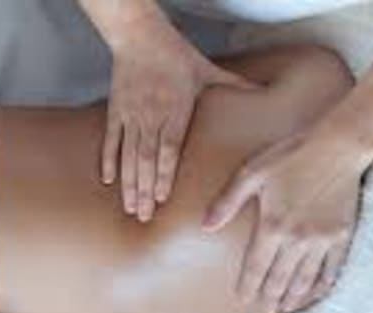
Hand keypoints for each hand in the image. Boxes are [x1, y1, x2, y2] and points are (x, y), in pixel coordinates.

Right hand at [102, 16, 253, 221]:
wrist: (140, 37)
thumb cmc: (176, 55)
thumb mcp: (208, 71)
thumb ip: (236, 84)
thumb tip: (266, 89)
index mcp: (175, 111)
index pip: (167, 150)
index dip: (162, 175)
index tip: (160, 199)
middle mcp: (151, 117)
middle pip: (145, 161)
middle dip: (143, 191)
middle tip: (143, 216)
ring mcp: (131, 116)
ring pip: (128, 156)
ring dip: (128, 183)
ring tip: (129, 208)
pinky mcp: (116, 112)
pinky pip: (111, 141)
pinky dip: (108, 160)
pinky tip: (107, 180)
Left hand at [203, 124, 370, 312]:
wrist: (338, 146)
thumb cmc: (291, 156)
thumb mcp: (251, 174)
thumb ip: (226, 202)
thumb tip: (205, 226)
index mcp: (271, 226)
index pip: (255, 267)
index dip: (247, 286)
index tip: (242, 299)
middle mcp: (296, 239)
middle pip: (278, 278)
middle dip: (269, 296)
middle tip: (262, 309)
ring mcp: (321, 240)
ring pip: (304, 279)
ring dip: (292, 296)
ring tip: (284, 307)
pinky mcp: (342, 236)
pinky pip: (332, 270)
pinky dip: (321, 286)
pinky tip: (314, 294)